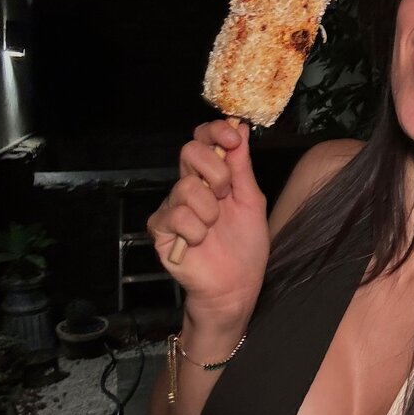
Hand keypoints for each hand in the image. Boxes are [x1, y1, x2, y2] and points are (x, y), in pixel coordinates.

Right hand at [148, 121, 268, 321]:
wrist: (236, 286)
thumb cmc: (246, 246)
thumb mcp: (251, 201)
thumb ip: (242, 167)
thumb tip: (239, 128)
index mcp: (210, 178)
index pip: (202, 140)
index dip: (215, 132)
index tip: (232, 137)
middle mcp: (187, 188)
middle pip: (189, 152)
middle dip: (216, 172)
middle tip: (226, 195)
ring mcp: (172, 208)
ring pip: (186, 188)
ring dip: (210, 210)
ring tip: (214, 228)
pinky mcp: (162, 231)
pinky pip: (177, 216)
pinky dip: (197, 231)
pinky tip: (200, 242)